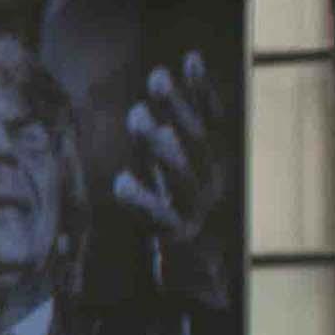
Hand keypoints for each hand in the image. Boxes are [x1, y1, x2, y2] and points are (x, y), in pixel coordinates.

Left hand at [114, 48, 232, 281]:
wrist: (196, 276)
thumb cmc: (177, 216)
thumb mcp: (173, 177)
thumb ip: (163, 144)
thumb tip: (149, 102)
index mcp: (213, 165)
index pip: (212, 121)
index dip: (202, 91)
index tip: (190, 58)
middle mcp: (211, 182)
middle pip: (196, 140)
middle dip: (177, 107)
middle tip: (155, 78)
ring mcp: (196, 210)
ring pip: (182, 175)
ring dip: (159, 145)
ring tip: (139, 119)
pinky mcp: (176, 238)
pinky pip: (158, 216)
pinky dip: (140, 198)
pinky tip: (121, 181)